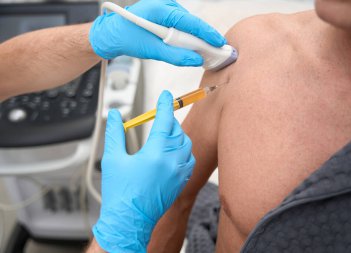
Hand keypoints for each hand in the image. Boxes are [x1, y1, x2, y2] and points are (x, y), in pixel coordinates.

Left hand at [89, 0, 225, 64]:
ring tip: (199, 52)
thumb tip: (195, 60)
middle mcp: (164, 4)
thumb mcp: (151, 51)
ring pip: (187, 24)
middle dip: (202, 38)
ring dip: (192, 38)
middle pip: (191, 23)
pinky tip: (186, 46)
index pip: (189, 22)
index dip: (206, 33)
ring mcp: (165, 7)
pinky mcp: (165, 12)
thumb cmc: (126, 38)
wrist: (112, 34)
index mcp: (159, 9)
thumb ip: (175, 56)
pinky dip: (185, 36)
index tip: (219, 42)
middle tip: (213, 52)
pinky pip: (181, 24)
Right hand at [93, 91, 194, 252]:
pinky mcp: (182, 180)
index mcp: (155, 153)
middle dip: (169, 120)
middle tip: (159, 117)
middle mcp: (171, 161)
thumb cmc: (120, 193)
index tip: (167, 95)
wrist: (129, 220)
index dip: (165, 105)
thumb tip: (115, 116)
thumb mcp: (112, 159)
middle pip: (176, 130)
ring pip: (185, 143)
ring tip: (164, 132)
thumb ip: (115, 133)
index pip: (164, 120)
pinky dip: (183, 149)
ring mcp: (179, 172)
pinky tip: (173, 150)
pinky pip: (189, 158)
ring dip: (176, 133)